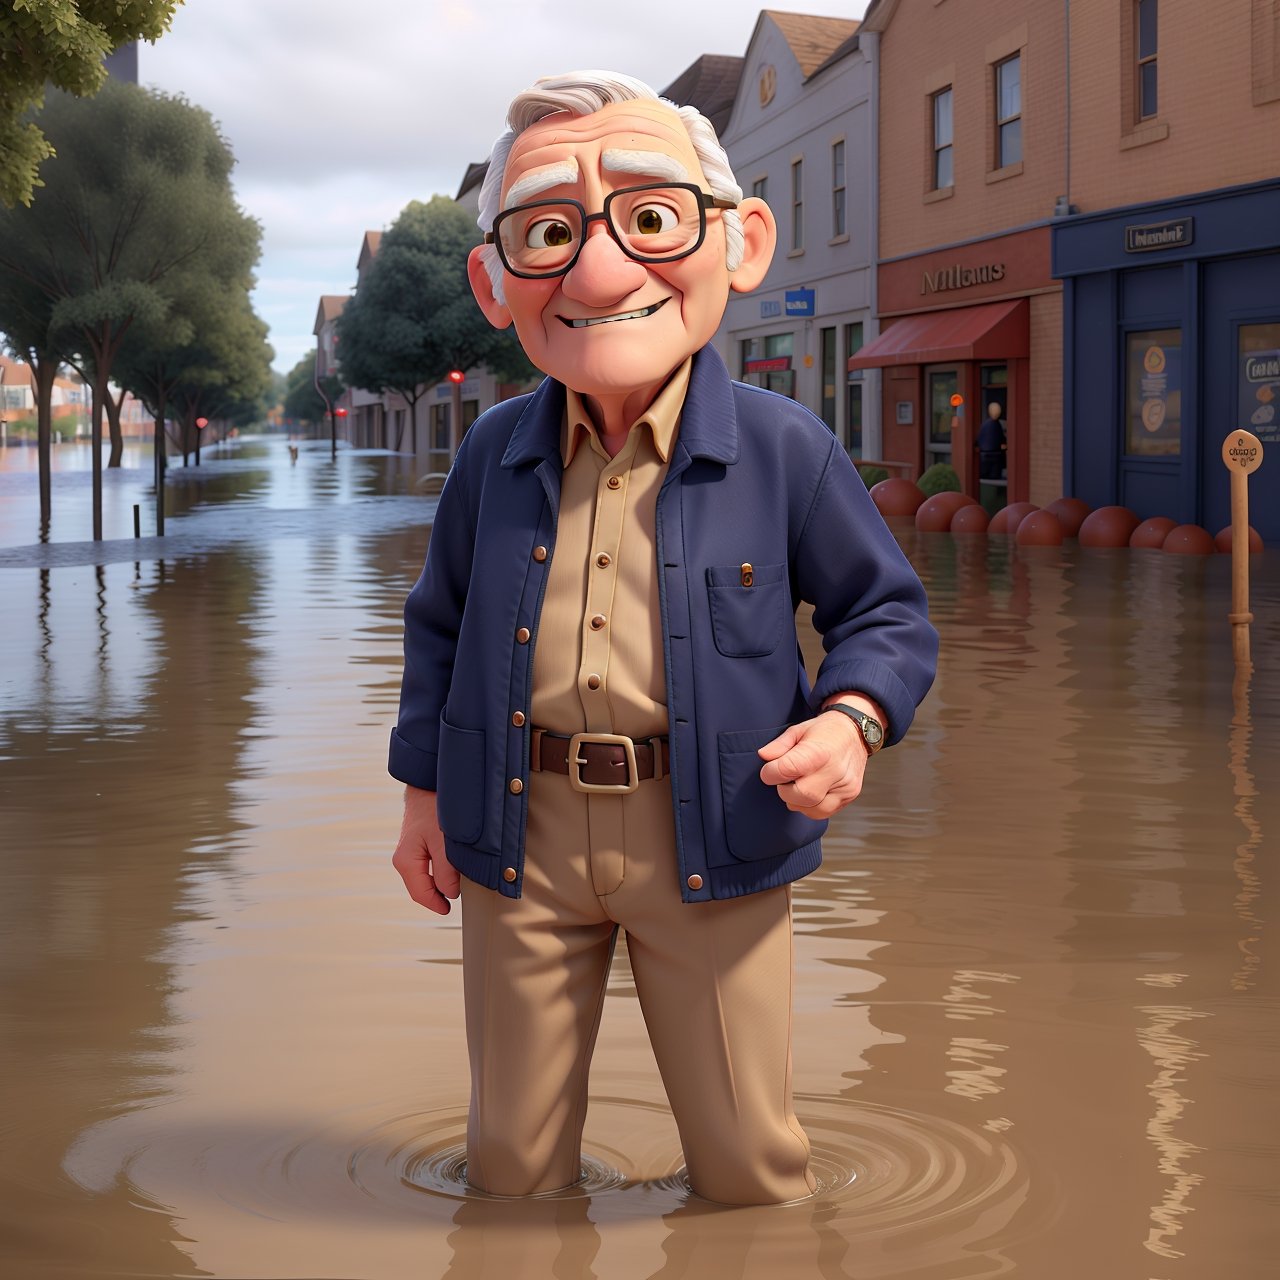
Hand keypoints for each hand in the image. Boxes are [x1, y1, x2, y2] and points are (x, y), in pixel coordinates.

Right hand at [392, 786, 459, 914]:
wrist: (429, 781)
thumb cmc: (434, 809)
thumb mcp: (443, 842)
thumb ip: (446, 871)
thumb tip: (449, 893)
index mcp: (405, 861)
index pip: (421, 894)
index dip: (437, 904)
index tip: (451, 909)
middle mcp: (404, 858)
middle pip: (424, 886)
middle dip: (442, 892)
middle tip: (463, 891)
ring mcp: (411, 851)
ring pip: (428, 875)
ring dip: (444, 879)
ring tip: (462, 876)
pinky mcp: (419, 843)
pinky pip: (431, 863)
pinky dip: (443, 867)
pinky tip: (456, 862)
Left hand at [757, 707, 872, 819]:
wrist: (854, 732)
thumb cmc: (824, 731)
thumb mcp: (798, 730)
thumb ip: (779, 745)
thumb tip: (764, 756)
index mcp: (820, 751)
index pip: (788, 769)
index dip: (771, 773)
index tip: (769, 770)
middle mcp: (835, 770)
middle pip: (801, 795)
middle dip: (784, 790)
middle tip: (785, 779)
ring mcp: (845, 786)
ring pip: (813, 809)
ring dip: (797, 801)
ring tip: (798, 784)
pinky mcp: (849, 796)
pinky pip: (823, 812)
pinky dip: (810, 806)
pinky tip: (809, 792)